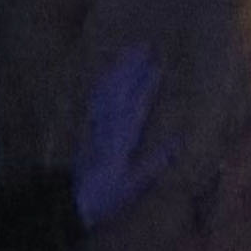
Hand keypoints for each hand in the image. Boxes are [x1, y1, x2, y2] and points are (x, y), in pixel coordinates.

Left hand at [73, 42, 169, 228]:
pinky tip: (109, 71)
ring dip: (117, 68)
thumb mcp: (135, 185)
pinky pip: (94, 98)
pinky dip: (103, 81)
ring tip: (130, 49)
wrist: (70, 207)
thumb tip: (179, 139)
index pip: (136, 105)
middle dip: (131, 66)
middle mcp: (105, 127)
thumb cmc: (107, 199)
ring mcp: (93, 125)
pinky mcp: (85, 129)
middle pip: (118, 89)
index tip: (159, 64)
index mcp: (119, 140)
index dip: (146, 84)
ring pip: (105, 89)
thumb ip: (155, 162)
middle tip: (145, 44)